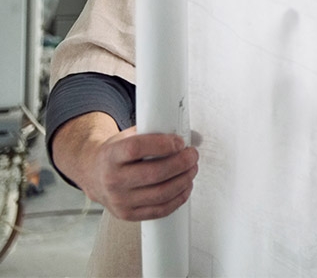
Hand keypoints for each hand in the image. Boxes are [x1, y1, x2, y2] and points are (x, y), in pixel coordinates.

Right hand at [53, 114, 198, 221]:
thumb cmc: (116, 153)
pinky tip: (185, 187)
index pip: (136, 149)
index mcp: (111, 155)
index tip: (180, 142)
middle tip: (193, 155)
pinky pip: (158, 211)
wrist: (93, 174)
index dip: (163, 145)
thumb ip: (155, 132)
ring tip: (192, 169)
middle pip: (154, 174)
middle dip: (181, 163)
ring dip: (184, 180)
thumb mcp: (128, 136)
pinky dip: (178, 199)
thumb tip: (193, 135)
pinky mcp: (127, 215)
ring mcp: (119, 201)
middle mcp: (112, 180)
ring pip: (160, 194)